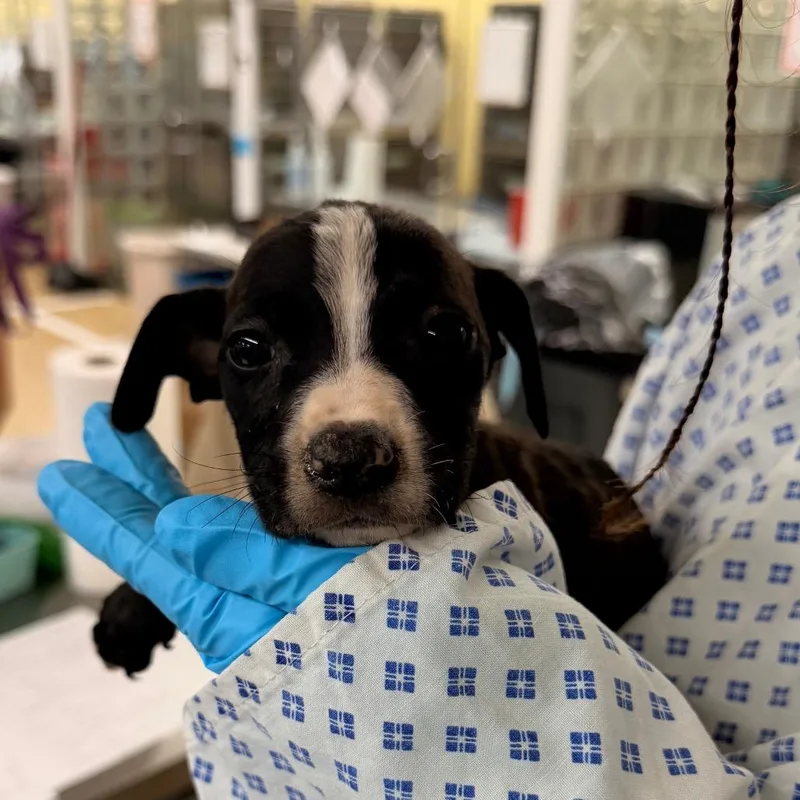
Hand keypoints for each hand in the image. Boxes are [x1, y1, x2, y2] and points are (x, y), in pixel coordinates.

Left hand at [37, 403, 367, 671]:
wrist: (441, 672)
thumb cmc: (386, 639)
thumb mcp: (315, 597)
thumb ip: (245, 562)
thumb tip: (172, 525)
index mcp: (228, 603)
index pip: (148, 550)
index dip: (105, 508)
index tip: (65, 472)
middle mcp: (235, 596)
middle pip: (164, 532)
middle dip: (127, 482)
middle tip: (97, 429)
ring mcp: (261, 589)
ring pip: (194, 532)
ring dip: (158, 488)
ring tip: (128, 448)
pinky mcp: (294, 580)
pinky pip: (236, 543)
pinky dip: (208, 512)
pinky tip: (197, 500)